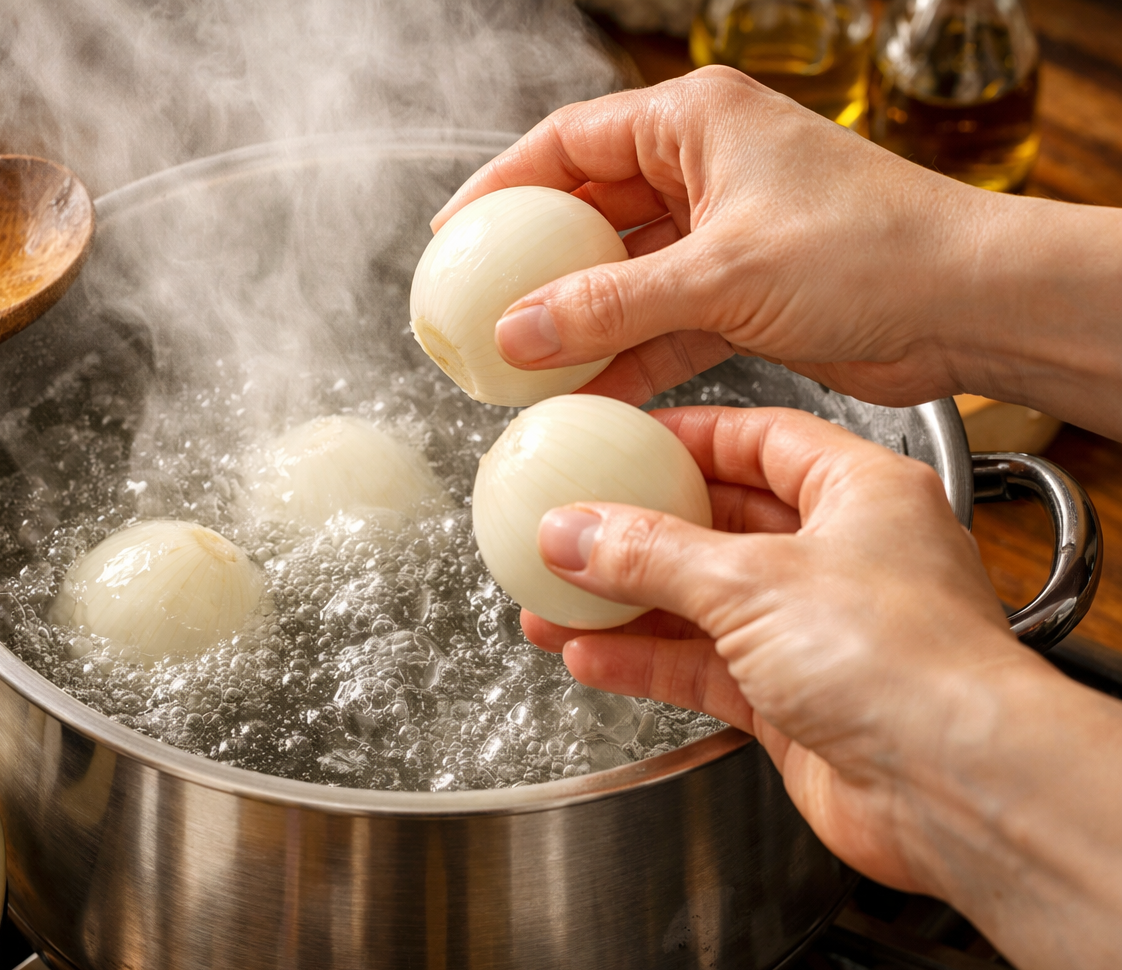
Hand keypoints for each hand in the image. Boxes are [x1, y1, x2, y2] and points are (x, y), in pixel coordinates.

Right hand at [430, 68, 1121, 436]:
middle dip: (534, 266)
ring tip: (521, 365)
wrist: (967, 305)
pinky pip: (660, 322)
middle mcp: (705, 169)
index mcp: (696, 123)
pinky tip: (587, 393)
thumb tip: (517, 333)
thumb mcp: (719, 272)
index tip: (454, 236)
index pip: (568, 143)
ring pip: (622, 276)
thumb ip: (608, 304)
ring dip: (577, 321)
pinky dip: (626, 356)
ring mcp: (723, 233)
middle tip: (477, 308)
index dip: (502, 188)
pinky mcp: (742, 292)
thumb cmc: (869, 250)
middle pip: (589, 212)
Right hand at [524, 405, 1121, 969]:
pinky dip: (648, 663)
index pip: (761, 439)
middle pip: (721, 525)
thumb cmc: (904, 662)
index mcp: (860, 494)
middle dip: (638, 532)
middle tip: (570, 527)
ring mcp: (820, 633)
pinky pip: (705, 668)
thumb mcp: (753, 581)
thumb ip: (651, 555)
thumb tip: (574, 531)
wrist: (953, 785)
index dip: (685, 436)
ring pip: (702, 604)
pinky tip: (592, 657)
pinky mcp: (798, 701)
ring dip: (627, 605)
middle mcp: (845, 557)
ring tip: (553, 601)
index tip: (618, 439)